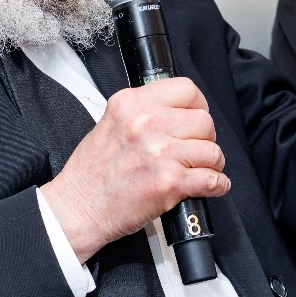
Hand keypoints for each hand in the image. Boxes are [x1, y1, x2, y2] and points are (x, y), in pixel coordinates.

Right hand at [40, 78, 228, 262]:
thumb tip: (178, 111)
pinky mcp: (169, 182)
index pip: (186, 89)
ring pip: (212, 150)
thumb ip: (143, 111)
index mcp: (131, 104)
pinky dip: (218, 185)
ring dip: (212, 163)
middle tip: (196, 149)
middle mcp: (145, 124)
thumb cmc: (91, 172)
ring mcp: (159, 153)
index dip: (199, 106)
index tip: (196, 117)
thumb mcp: (111, 122)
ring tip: (201, 169)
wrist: (77, 207)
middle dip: (205, 138)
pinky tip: (211, 186)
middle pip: (204, 120)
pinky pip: (212, 179)